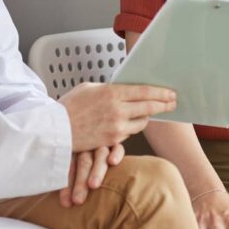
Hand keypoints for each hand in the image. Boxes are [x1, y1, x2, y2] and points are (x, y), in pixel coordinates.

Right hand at [59, 83, 175, 151]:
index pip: (144, 91)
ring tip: (152, 111)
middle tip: (173, 102)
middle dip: (164, 104)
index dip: (161, 92)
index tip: (170, 92)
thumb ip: (109, 88)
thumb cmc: (69, 106)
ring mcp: (116, 127)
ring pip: (142, 122)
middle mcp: (117, 110)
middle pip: (149, 107)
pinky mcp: (113, 140)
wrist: (56, 130)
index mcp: (111, 92)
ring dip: (148, 116)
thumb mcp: (89, 88)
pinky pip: (131, 132)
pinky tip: (135, 122)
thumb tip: (123, 88)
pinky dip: (134, 126)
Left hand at [59, 144, 124, 206]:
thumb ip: (64, 176)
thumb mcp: (68, 162)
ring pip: (100, 154)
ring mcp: (101, 142)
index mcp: (73, 150)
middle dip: (80, 182)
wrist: (99, 130)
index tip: (66, 203)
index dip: (67, 185)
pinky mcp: (115, 142)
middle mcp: (86, 145)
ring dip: (96, 170)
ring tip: (93, 185)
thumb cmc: (79, 159)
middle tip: (78, 200)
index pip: (69, 167)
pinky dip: (116, 153)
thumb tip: (63, 202)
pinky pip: (117, 146)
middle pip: (83, 162)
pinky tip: (113, 162)